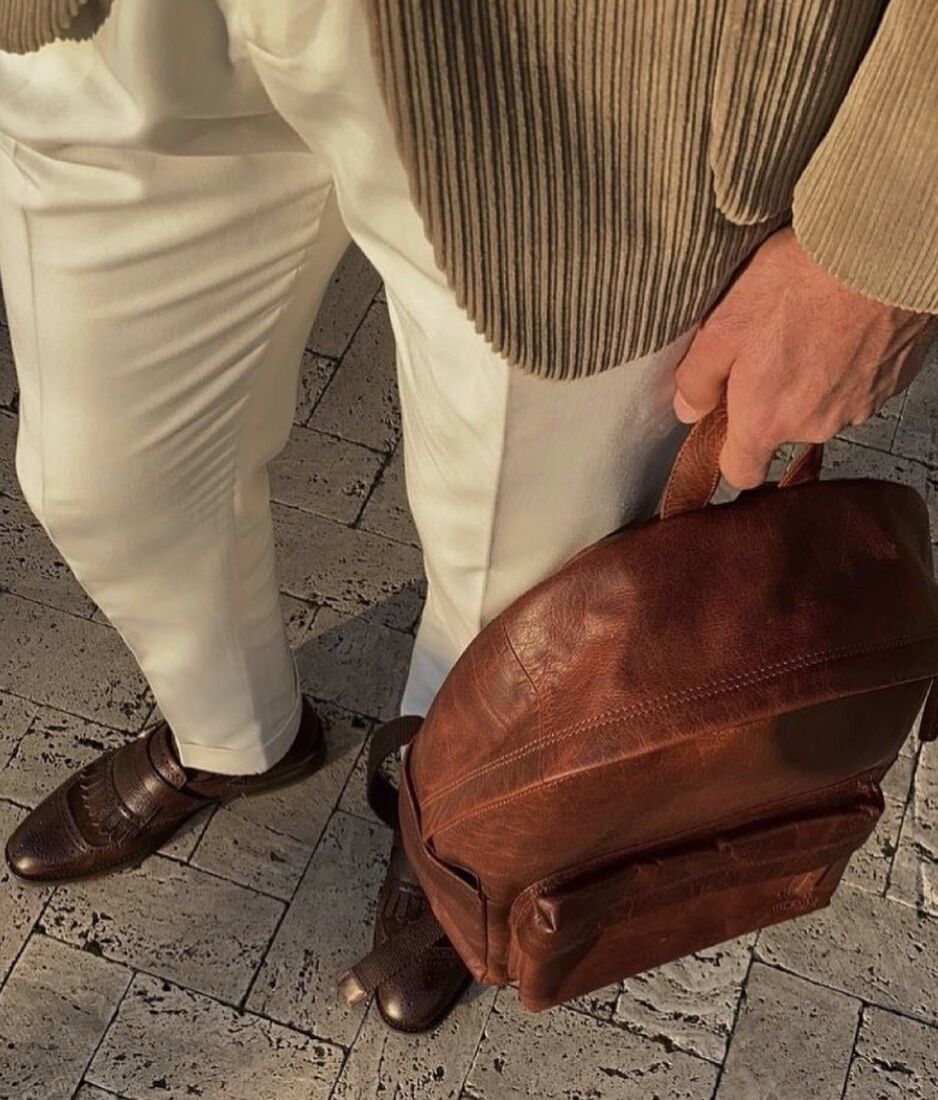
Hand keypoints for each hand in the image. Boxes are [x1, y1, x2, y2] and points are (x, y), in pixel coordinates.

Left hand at [673, 227, 935, 488]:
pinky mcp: (892, 382)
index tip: (727, 425)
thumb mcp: (721, 328)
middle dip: (774, 400)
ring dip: (813, 380)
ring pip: (823, 406)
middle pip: (784, 431)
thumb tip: (689, 409)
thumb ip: (698, 379)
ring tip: (808, 330)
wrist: (878, 255)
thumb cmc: (793, 287)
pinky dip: (848, 364)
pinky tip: (841, 325)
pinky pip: (859, 384)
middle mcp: (815, 426)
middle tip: (769, 349)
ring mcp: (859, 406)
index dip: (731, 454)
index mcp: (767, 421)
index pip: (742, 472)